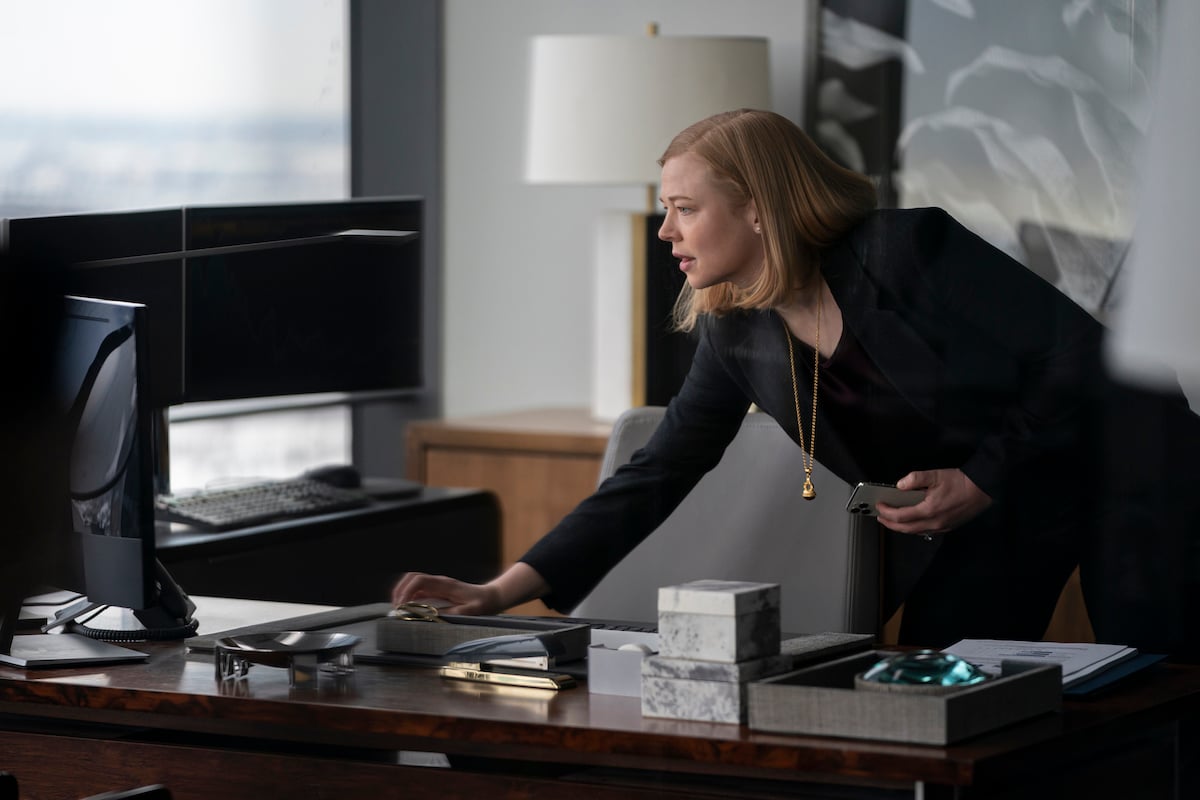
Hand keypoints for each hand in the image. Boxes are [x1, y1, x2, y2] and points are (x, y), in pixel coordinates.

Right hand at [391, 572, 502, 615]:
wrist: (490, 597)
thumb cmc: (481, 604)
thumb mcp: (469, 611)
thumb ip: (452, 613)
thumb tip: (433, 616)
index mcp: (445, 584)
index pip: (419, 581)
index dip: (407, 591)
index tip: (402, 606)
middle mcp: (439, 582)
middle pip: (412, 578)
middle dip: (399, 590)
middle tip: (395, 608)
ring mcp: (437, 585)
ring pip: (413, 583)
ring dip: (402, 593)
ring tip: (398, 609)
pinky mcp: (437, 591)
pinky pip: (418, 591)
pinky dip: (409, 598)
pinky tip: (407, 609)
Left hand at [876, 468, 991, 535]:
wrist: (983, 489)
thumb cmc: (960, 481)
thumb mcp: (936, 475)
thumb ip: (915, 479)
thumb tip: (900, 485)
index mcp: (929, 510)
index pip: (901, 517)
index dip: (887, 512)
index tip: (879, 506)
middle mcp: (934, 523)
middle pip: (906, 529)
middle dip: (890, 524)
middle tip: (880, 517)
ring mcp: (942, 527)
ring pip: (916, 532)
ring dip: (901, 528)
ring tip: (892, 520)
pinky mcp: (948, 527)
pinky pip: (926, 531)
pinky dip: (914, 528)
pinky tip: (911, 521)